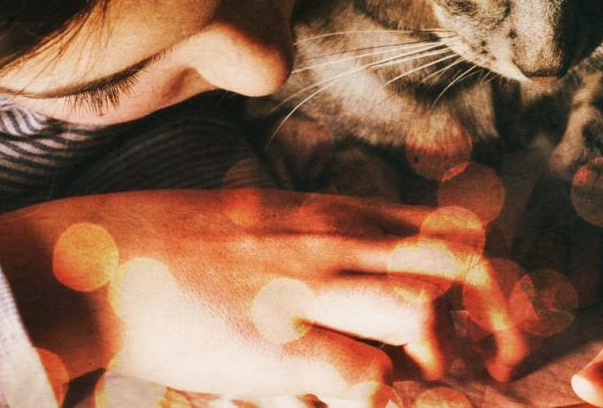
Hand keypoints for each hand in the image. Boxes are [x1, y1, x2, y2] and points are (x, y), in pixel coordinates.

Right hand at [0, 188, 528, 402]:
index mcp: (336, 212)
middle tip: (502, 364)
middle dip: (498, 316)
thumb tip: (369, 269)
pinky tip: (364, 404)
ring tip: (425, 388)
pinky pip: (365, 376)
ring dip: (439, 359)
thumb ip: (324, 236)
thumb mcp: (266, 218)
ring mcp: (307, 289)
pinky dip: (382, 399)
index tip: (495, 320)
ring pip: (420, 310)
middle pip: (458, 260)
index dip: (491, 275)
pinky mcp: (278, 344)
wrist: (100, 259)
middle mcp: (334, 240)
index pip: (449, 224)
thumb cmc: (177, 244)